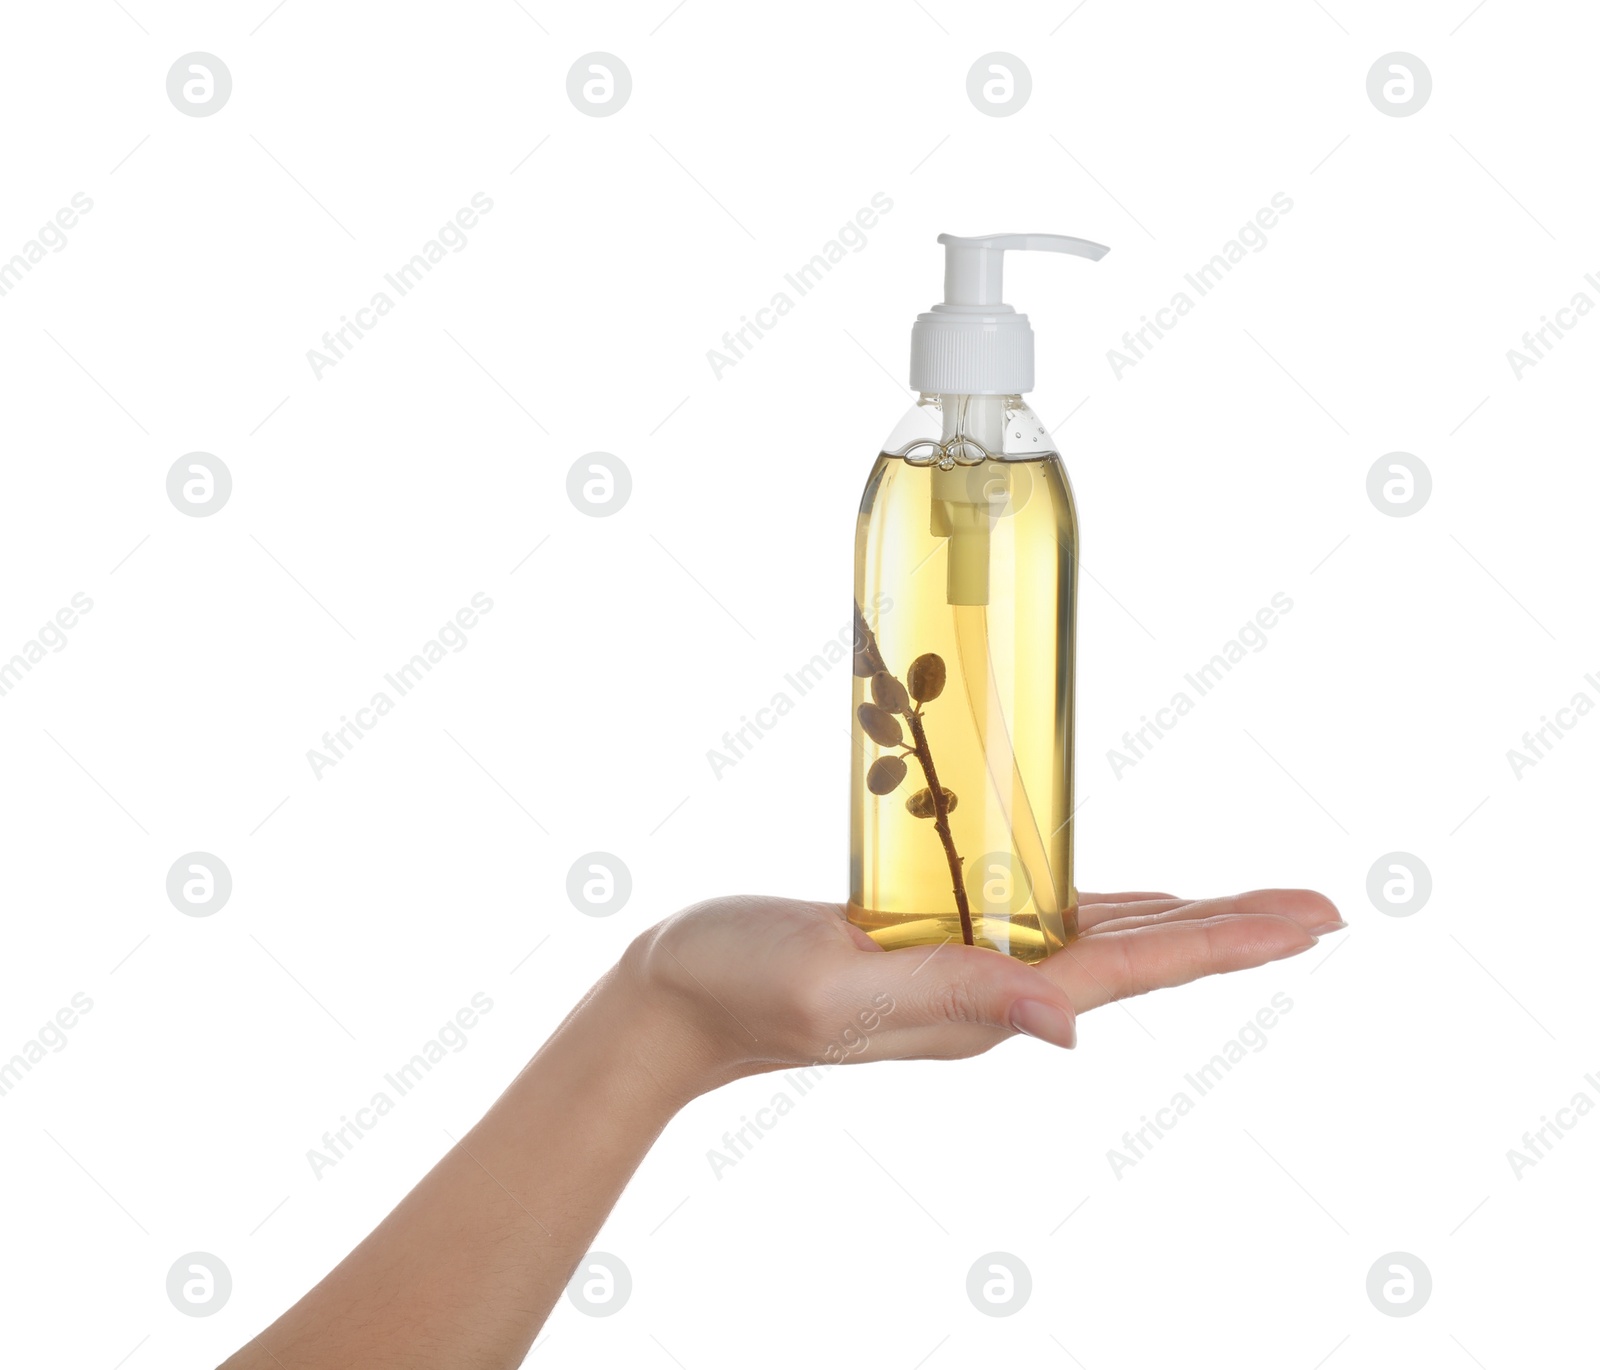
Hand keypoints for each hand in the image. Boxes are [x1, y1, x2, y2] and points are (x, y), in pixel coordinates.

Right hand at [623, 888, 1343, 1090]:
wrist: (680, 995)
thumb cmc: (744, 983)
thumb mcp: (840, 986)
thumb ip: (952, 998)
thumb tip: (1068, 1027)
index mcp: (984, 1003)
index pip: (1133, 972)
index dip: (1226, 943)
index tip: (1312, 921)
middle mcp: (994, 991)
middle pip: (1141, 958)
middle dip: (1234, 931)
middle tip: (1326, 907)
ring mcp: (967, 970)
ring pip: (1103, 939)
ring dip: (1185, 920)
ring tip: (1256, 905)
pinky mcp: (935, 944)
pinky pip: (1043, 922)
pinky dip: (1108, 908)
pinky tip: (1137, 901)